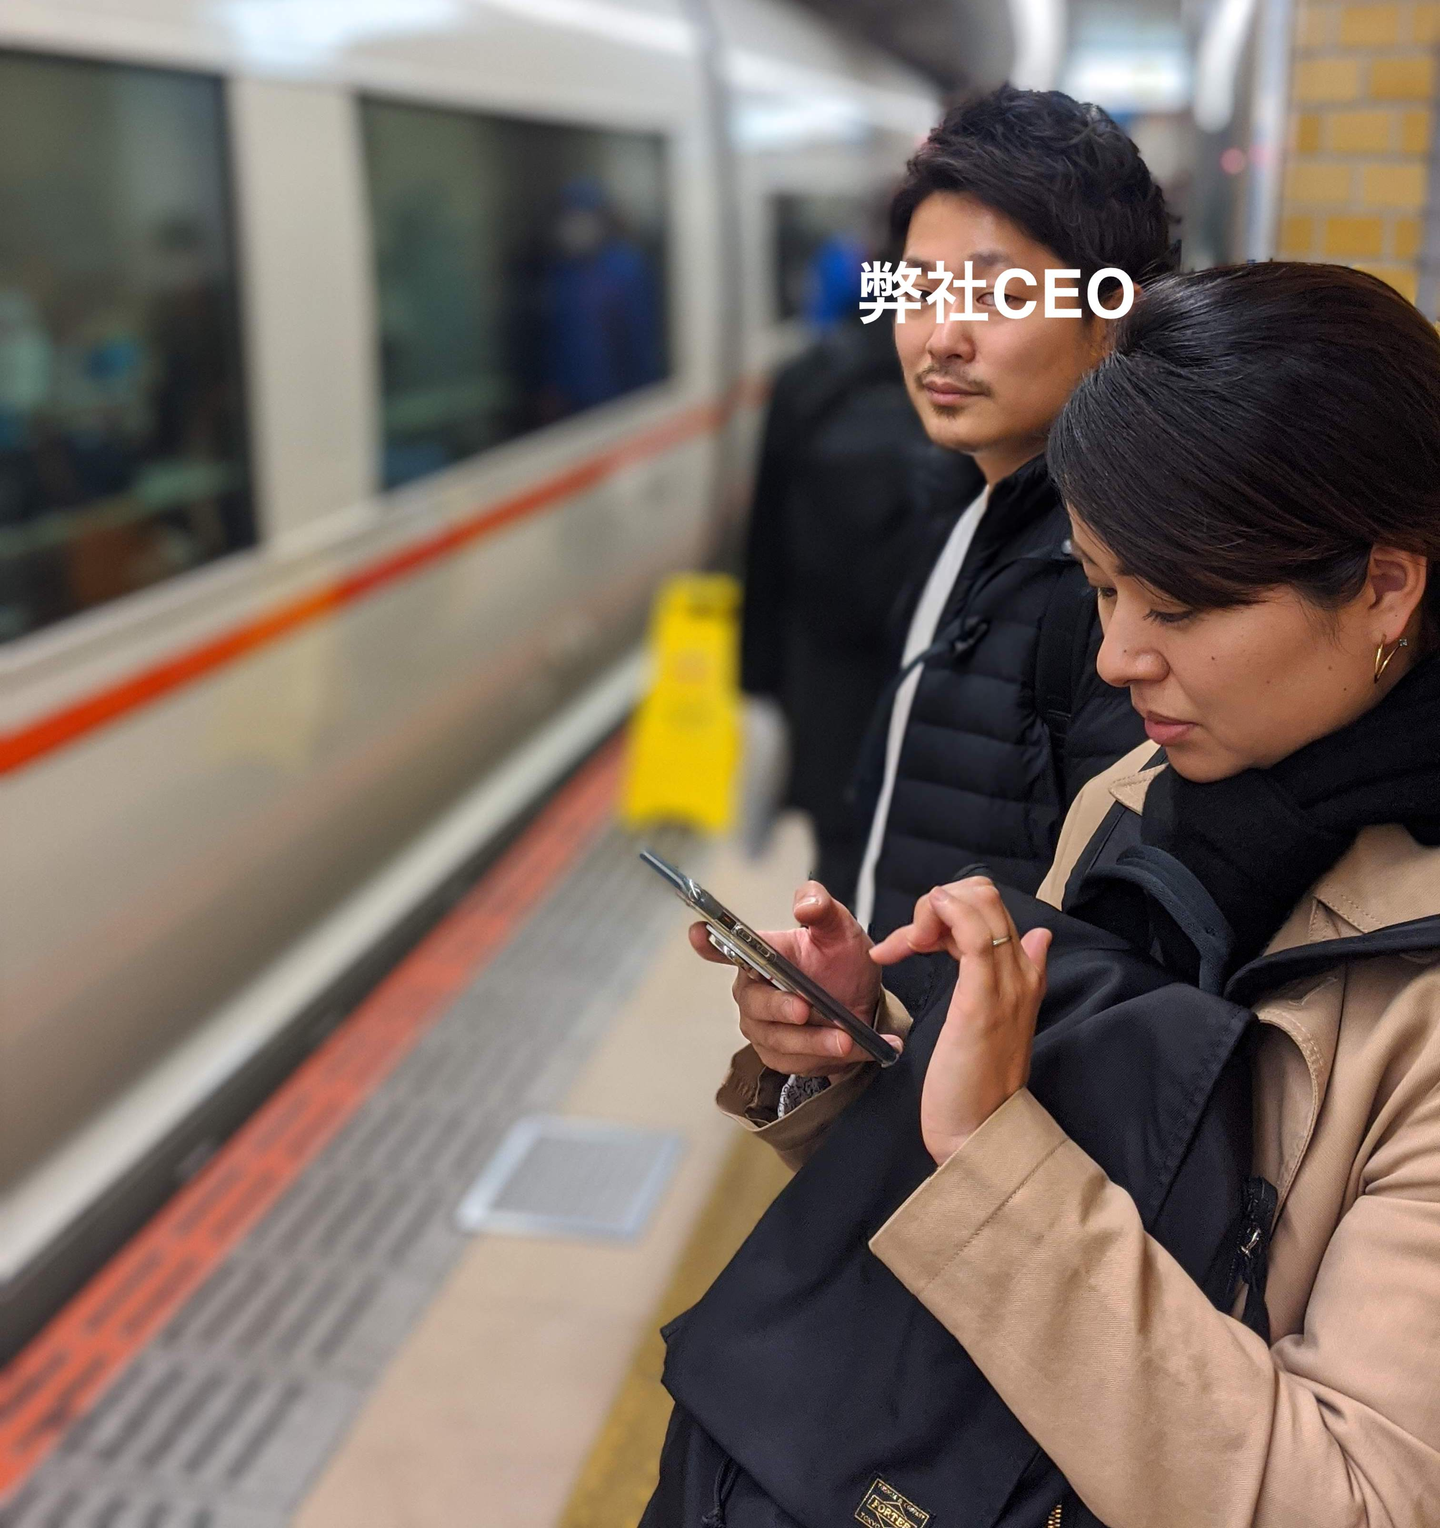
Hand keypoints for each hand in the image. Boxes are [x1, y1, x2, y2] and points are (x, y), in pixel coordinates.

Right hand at [689, 880, 894, 1076]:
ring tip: (844, 1039)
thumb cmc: (843, 963)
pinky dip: (823, 1057)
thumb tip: (804, 904)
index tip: (698, 933)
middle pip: (754, 1003)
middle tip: (805, 1009)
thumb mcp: (840, 931)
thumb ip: (823, 909)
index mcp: (761, 955)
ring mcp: (762, 1026)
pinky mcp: (777, 1054)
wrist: (864, 1005)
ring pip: (777, 1038)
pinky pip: (793, 1060)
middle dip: (779, 1007)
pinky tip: (848, 1049)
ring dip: (812, 1040)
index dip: (708, 942)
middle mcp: (753, 991)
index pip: (725, 946)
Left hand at [871, 876, 1050, 1163]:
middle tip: (906, 943)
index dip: (947, 910)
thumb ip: (1005, 977)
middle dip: (936, 904)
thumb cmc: (973, 1081)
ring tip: (902, 948)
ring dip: (930, 910)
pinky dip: (943, 916)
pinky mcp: (983, 1001)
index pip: (992, 909)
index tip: (912, 943)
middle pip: (986, 896)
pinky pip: (973, 936)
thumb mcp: (989, 1021)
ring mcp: (1006, 984)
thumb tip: (1039, 937)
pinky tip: (916, 935)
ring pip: (979, 905)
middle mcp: (1021, 972)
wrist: (978, 1131)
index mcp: (1024, 974)